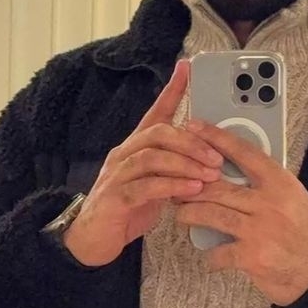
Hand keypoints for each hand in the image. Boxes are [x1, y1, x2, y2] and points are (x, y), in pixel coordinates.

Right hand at [63, 61, 223, 265]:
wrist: (91, 240)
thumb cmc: (127, 210)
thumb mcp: (155, 184)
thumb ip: (174, 169)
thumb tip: (208, 160)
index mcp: (135, 147)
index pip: (155, 112)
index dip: (172, 90)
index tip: (187, 68)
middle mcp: (124, 154)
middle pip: (158, 133)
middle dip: (192, 142)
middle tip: (217, 157)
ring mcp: (116, 175)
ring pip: (153, 157)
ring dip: (185, 164)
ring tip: (210, 174)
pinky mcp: (115, 198)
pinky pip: (146, 187)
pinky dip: (172, 187)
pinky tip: (192, 190)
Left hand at [174, 121, 307, 305]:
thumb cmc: (303, 230)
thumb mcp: (292, 196)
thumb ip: (265, 182)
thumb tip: (230, 165)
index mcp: (280, 182)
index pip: (244, 152)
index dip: (216, 138)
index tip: (194, 126)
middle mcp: (269, 203)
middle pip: (218, 186)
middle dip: (191, 185)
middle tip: (176, 184)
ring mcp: (259, 230)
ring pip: (210, 214)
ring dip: (189, 214)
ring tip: (182, 214)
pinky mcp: (252, 256)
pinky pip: (218, 252)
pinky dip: (209, 255)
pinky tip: (208, 256)